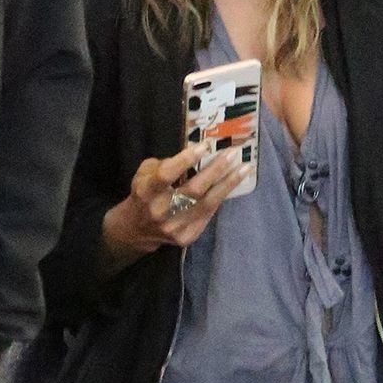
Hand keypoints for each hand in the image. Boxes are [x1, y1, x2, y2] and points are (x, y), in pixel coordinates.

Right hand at [101, 143, 249, 272]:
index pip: (167, 174)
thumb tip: (194, 154)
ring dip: (228, 184)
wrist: (138, 229)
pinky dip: (221, 197)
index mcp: (146, 191)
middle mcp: (160, 211)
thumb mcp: (144, 174)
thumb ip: (164, 164)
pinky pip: (208, 214)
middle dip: (215, 170)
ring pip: (206, 204)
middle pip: (192, 190)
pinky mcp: (186, 237)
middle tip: (233, 153)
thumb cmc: (145, 193)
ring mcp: (175, 227)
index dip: (186, 160)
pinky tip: (233, 184)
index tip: (205, 146)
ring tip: (244, 168)